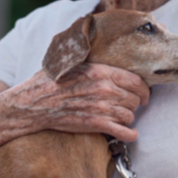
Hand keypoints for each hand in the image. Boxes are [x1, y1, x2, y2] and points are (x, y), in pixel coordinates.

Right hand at [13, 64, 149, 141]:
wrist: (34, 103)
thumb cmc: (49, 81)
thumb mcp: (69, 61)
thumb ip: (88, 57)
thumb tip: (93, 43)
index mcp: (100, 72)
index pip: (135, 80)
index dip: (144, 88)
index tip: (144, 93)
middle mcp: (104, 89)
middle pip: (135, 98)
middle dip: (135, 102)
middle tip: (131, 104)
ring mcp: (101, 108)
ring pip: (129, 115)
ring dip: (129, 116)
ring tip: (124, 115)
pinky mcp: (95, 124)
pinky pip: (122, 131)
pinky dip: (130, 134)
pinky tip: (131, 133)